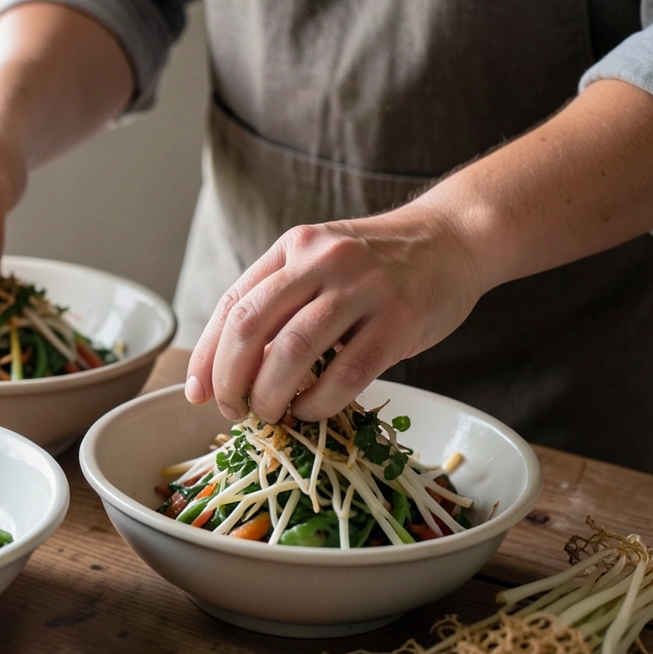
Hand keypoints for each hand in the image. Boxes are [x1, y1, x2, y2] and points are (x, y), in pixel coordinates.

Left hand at [184, 206, 484, 421]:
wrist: (455, 237)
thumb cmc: (379, 264)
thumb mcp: (321, 262)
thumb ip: (281, 301)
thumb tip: (231, 369)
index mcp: (292, 248)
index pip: (232, 304)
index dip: (207, 355)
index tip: (197, 393)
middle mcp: (321, 261)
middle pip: (250, 327)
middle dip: (230, 379)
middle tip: (232, 410)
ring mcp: (361, 289)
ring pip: (292, 352)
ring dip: (270, 395)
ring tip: (269, 415)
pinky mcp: (398, 320)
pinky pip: (346, 373)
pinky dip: (319, 402)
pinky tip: (311, 412)